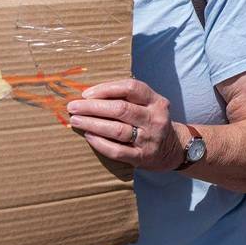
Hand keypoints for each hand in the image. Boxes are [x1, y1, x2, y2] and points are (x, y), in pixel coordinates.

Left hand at [67, 79, 183, 170]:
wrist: (172, 149)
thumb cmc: (151, 122)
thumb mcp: (149, 105)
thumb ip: (127, 98)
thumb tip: (90, 95)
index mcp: (157, 101)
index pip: (131, 88)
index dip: (106, 89)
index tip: (86, 93)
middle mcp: (155, 119)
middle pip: (121, 109)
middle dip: (93, 107)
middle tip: (73, 107)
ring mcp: (150, 139)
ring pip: (117, 130)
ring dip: (93, 124)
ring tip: (76, 120)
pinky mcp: (142, 156)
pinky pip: (117, 150)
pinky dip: (100, 143)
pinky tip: (89, 136)